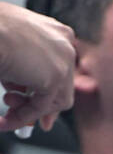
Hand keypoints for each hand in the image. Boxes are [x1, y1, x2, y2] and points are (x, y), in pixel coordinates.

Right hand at [0, 1, 76, 132]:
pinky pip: (42, 107)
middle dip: (41, 107)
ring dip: (27, 110)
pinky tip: (5, 120)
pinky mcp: (56, 76)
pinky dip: (23, 117)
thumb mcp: (13, 50)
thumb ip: (25, 72)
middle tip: (21, 116)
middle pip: (62, 88)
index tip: (40, 112)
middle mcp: (65, 43)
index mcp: (55, 32)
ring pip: (54, 101)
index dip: (48, 93)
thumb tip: (27, 97)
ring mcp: (64, 60)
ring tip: (5, 104)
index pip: (60, 72)